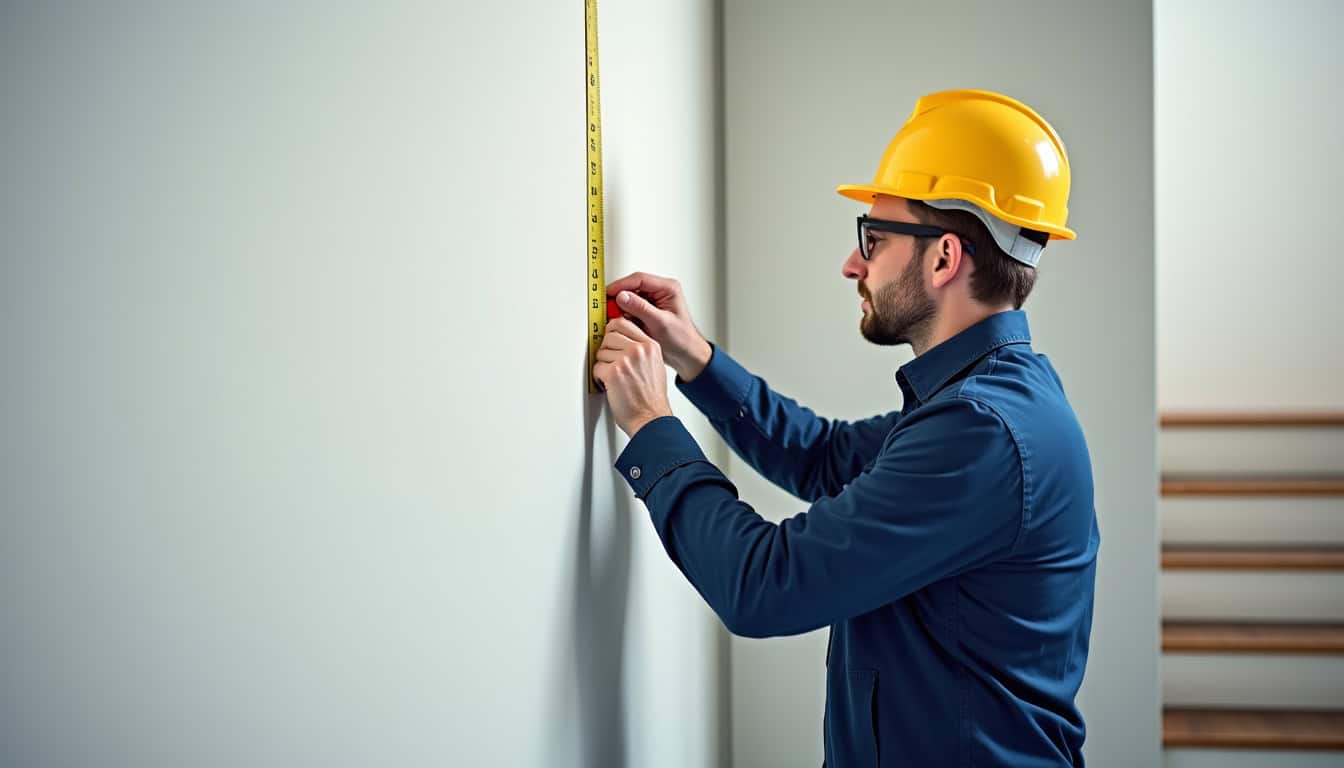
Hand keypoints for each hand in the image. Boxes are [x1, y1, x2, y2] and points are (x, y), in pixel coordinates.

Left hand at [592, 317, 673, 437]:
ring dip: (603, 365)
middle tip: (610, 362)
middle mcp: (639, 350)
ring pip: (601, 352)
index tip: (609, 336)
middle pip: (609, 336)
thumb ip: (641, 349)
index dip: (612, 330)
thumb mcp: (655, 365)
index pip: (624, 323)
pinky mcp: (613, 373)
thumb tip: (623, 339)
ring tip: (613, 377)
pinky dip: (598, 377)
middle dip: (606, 350)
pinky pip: (596, 367)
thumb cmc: (651, 398)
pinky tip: (608, 384)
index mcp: (650, 346)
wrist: (650, 418)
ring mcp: (626, 360)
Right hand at [606, 272, 712, 381]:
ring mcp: (653, 301)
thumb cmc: (682, 339)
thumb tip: (622, 296)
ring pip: (630, 298)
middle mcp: (660, 292)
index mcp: (668, 288)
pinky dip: (625, 315)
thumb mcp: (660, 323)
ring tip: (616, 318)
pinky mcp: (647, 311)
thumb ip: (641, 308)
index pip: (640, 279)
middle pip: (633, 287)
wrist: (686, 355)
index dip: (621, 285)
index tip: (608, 293)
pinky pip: (631, 308)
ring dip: (621, 308)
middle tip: (608, 308)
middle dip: (620, 298)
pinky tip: (623, 323)